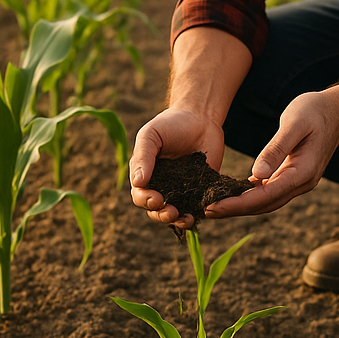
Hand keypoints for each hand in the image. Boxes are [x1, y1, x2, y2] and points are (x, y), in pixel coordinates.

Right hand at [129, 108, 225, 228]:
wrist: (200, 117)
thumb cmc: (171, 124)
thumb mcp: (152, 135)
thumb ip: (143, 157)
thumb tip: (138, 182)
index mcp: (145, 175)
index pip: (140, 195)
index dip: (146, 200)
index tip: (157, 198)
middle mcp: (160, 186)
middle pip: (155, 210)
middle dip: (162, 214)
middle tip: (172, 211)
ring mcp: (180, 190)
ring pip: (175, 213)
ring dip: (178, 220)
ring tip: (186, 219)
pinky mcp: (199, 191)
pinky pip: (196, 207)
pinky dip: (196, 214)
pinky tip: (200, 214)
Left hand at [206, 90, 338, 217]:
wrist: (338, 111)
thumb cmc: (315, 111)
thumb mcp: (293, 123)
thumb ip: (276, 149)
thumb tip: (256, 175)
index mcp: (302, 173)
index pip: (265, 196)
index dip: (237, 204)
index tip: (213, 206)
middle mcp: (302, 183)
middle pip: (264, 205)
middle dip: (234, 210)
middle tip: (205, 211)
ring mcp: (299, 182)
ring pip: (266, 202)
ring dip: (241, 206)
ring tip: (214, 206)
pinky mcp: (294, 177)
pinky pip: (270, 192)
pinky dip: (251, 196)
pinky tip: (232, 194)